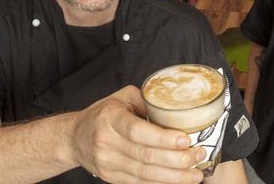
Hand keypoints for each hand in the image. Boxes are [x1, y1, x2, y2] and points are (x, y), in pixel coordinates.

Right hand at [71, 85, 205, 182]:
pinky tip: (178, 181)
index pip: (138, 131)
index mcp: (110, 118)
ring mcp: (107, 163)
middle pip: (145, 156)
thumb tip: (177, 109)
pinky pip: (139, 183)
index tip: (186, 140)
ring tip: (195, 174)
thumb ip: (147, 102)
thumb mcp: (122, 98)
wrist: (74, 137)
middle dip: (177, 159)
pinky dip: (161, 183)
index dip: (163, 138)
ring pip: (145, 174)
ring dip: (174, 176)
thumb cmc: (103, 114)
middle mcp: (107, 142)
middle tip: (199, 155)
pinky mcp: (111, 177)